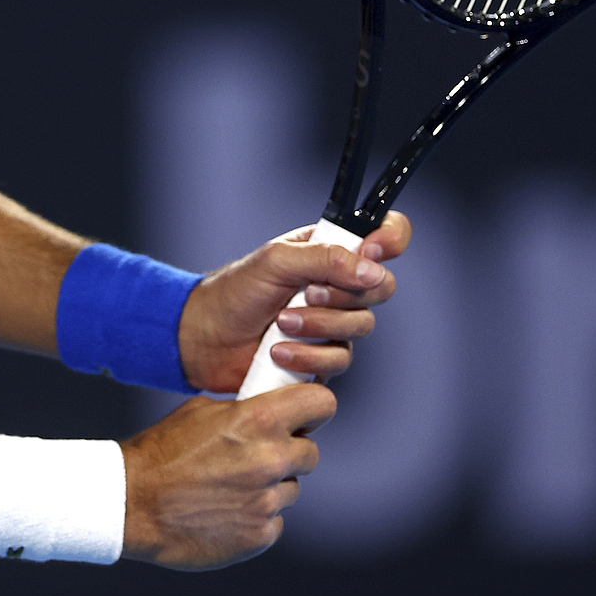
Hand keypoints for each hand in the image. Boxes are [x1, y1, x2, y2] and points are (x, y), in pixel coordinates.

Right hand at [121, 383, 335, 568]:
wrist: (130, 502)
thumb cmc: (160, 454)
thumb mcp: (199, 412)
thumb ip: (243, 412)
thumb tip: (269, 413)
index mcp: (258, 421)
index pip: (321, 404)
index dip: (313, 409)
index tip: (304, 415)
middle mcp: (270, 460)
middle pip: (310, 453)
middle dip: (288, 452)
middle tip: (255, 456)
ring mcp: (267, 501)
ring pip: (290, 488)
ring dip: (269, 486)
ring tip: (229, 486)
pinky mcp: (261, 535)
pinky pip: (274, 520)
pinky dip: (255, 516)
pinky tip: (224, 510)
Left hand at [176, 210, 411, 392]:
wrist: (205, 338)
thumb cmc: (235, 291)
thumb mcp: (277, 261)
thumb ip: (325, 258)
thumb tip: (372, 268)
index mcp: (330, 250)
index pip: (383, 235)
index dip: (390, 240)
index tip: (372, 251)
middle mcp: (338, 285)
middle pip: (380, 287)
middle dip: (343, 294)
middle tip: (307, 293)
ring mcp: (333, 322)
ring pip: (361, 326)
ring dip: (319, 325)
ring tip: (281, 322)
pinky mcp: (323, 356)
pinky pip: (339, 359)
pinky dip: (308, 355)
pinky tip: (278, 350)